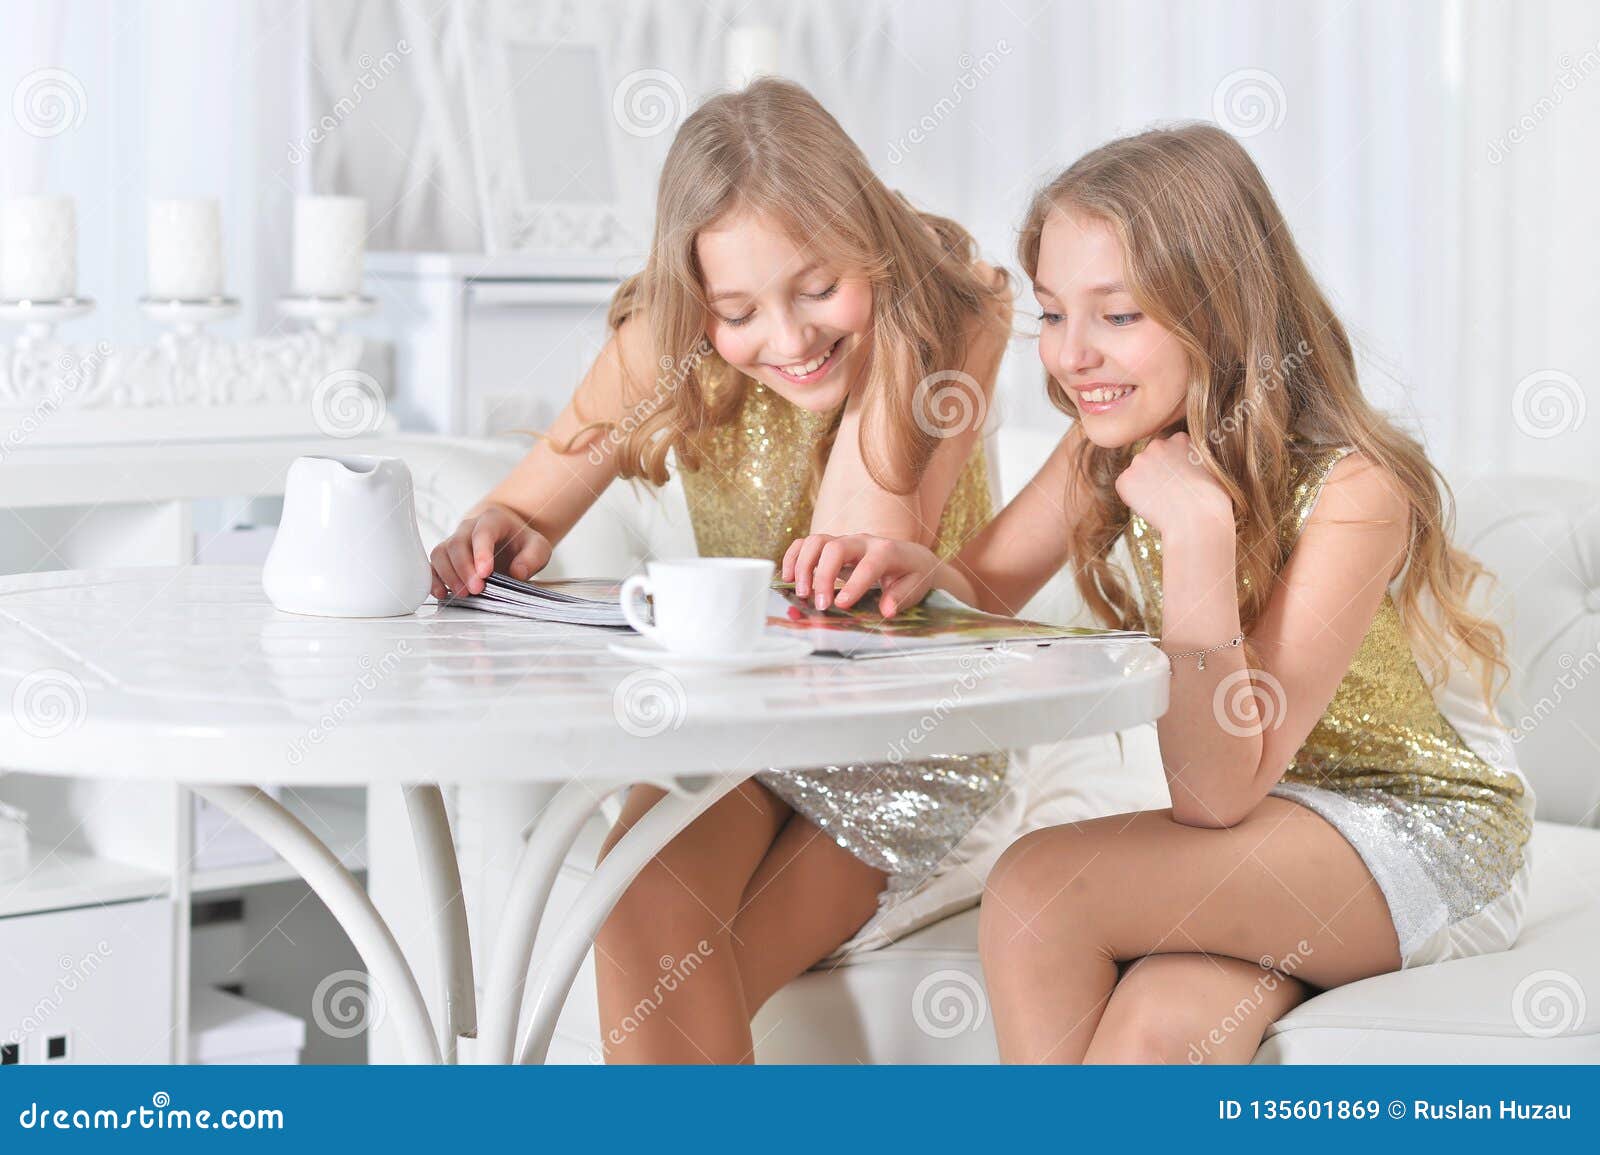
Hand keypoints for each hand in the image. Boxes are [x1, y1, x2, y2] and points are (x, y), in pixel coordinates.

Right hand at [429, 504, 551, 599]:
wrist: (507, 537)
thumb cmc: (520, 542)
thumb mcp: (538, 547)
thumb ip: (532, 557)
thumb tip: (518, 572)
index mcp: (492, 520)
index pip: (483, 533)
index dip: (481, 553)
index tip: (485, 573)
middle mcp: (468, 528)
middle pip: (457, 544)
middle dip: (464, 569)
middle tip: (476, 589)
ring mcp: (454, 541)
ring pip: (441, 553)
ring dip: (449, 575)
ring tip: (463, 594)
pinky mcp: (446, 557)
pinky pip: (432, 565)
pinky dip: (434, 580)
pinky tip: (442, 593)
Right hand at [781, 533, 942, 616]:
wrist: (910, 557)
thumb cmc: (912, 575)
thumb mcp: (915, 587)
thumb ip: (900, 598)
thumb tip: (887, 610)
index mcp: (886, 552)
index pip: (868, 565)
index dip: (853, 585)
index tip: (840, 605)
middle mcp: (863, 541)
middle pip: (835, 548)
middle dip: (822, 576)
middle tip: (818, 604)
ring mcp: (845, 540)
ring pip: (816, 541)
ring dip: (803, 565)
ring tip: (800, 592)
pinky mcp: (832, 545)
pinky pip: (806, 543)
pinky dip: (793, 557)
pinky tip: (787, 577)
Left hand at [1113, 432, 1232, 538]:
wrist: (1198, 520)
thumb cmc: (1212, 501)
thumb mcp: (1212, 468)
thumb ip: (1194, 459)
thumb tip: (1187, 466)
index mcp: (1180, 439)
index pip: (1170, 449)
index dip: (1175, 467)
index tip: (1181, 481)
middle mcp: (1157, 444)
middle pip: (1151, 458)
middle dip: (1157, 473)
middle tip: (1170, 494)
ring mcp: (1138, 461)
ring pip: (1137, 473)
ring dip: (1145, 485)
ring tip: (1163, 502)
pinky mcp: (1124, 480)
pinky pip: (1126, 488)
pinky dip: (1133, 498)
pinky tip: (1152, 507)